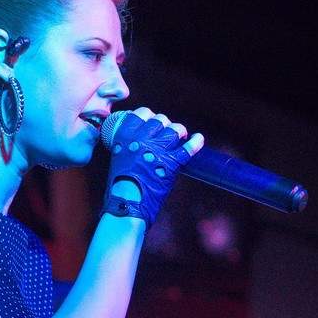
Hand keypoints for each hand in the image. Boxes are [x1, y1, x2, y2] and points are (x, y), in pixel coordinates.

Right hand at [103, 107, 203, 228]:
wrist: (126, 203)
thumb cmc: (118, 186)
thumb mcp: (118, 159)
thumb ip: (127, 148)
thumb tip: (137, 144)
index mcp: (125, 136)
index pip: (141, 113)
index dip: (149, 115)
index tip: (152, 121)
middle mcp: (141, 138)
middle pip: (160, 120)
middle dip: (165, 125)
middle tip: (166, 132)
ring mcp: (157, 149)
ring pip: (175, 130)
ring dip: (178, 132)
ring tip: (180, 136)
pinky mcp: (171, 163)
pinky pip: (188, 148)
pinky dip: (196, 142)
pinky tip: (199, 138)